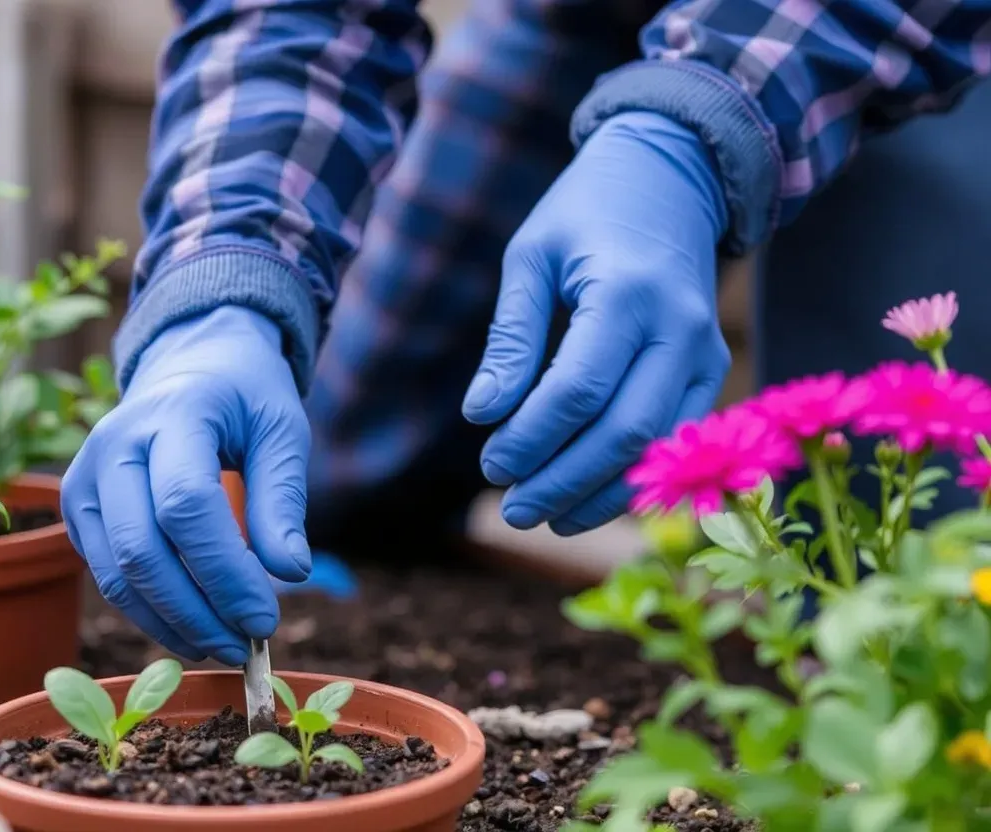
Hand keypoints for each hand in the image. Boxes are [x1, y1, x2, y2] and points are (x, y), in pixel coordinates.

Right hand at [62, 306, 311, 664]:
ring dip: (171, 623)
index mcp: (172, 413)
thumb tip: (289, 573)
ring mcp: (84, 478)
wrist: (192, 366)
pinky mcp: (79, 509)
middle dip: (197, 610)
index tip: (267, 618)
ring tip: (225, 646)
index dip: (225, 571)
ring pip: (117, 574)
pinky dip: (150, 611)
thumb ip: (283, 499)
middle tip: (247, 646)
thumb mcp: (281, 431)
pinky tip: (194, 627)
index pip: (185, 505)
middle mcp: (113, 445)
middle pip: (142, 549)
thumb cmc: (245, 398)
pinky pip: (108, 575)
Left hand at [462, 111, 730, 534]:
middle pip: (623, 432)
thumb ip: (511, 337)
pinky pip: (676, 442)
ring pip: (657, 449)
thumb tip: (483, 414)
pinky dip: (632, 478)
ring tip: (545, 515)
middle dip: (563, 481)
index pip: (579, 389)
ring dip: (599, 494)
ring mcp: (707, 353)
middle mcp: (681, 328)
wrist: (673, 178)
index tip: (491, 464)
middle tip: (512, 509)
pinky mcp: (713, 371)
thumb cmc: (586, 212)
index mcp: (629, 291)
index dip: (532, 438)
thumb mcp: (531, 256)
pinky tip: (588, 498)